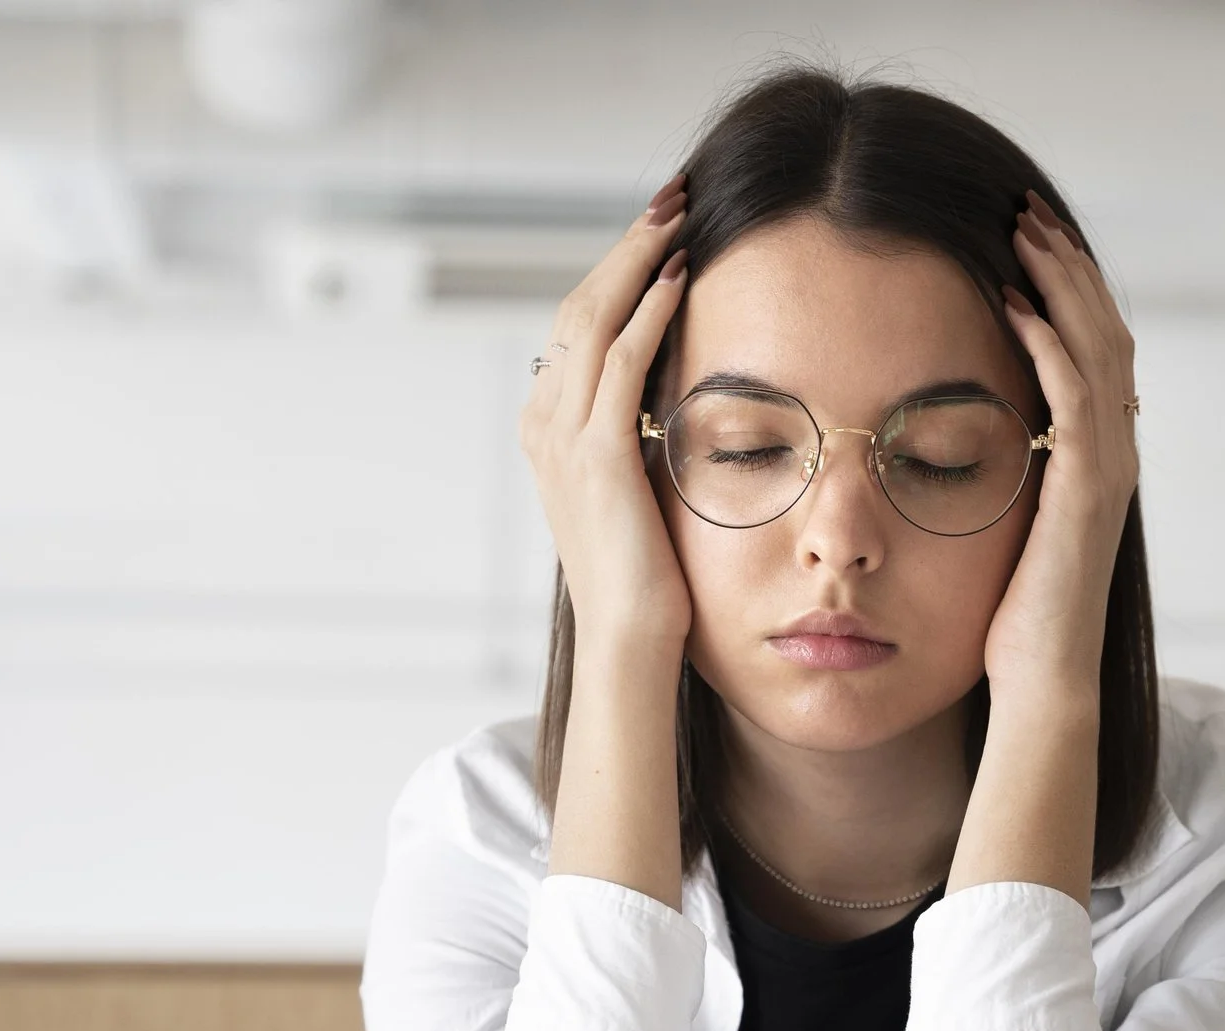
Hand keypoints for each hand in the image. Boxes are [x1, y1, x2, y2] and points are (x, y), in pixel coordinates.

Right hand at [520, 173, 693, 651]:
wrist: (632, 641)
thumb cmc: (648, 577)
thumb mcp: (639, 487)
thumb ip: (641, 434)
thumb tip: (677, 390)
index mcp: (549, 426)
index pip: (578, 324)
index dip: (617, 268)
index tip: (662, 227)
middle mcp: (544, 422)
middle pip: (578, 305)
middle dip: (626, 244)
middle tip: (673, 195)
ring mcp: (563, 438)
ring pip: (593, 319)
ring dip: (636, 258)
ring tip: (679, 213)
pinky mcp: (597, 458)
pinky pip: (620, 363)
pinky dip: (648, 312)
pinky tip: (680, 276)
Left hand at [991, 188, 1140, 699]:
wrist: (1043, 684)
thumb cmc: (1015, 621)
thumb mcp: (1012, 529)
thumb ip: (1010, 478)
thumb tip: (968, 439)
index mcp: (1100, 458)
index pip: (1096, 351)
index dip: (1069, 290)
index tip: (1026, 242)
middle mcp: (1115, 454)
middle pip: (1105, 332)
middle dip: (1066, 266)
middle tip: (1025, 211)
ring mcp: (1107, 470)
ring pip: (1097, 349)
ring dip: (1060, 284)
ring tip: (1020, 232)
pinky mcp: (1086, 490)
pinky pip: (1072, 397)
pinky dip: (1049, 343)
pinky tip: (1013, 305)